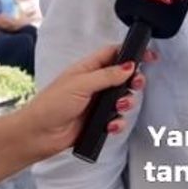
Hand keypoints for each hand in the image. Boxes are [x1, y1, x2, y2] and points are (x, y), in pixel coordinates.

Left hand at [23, 44, 157, 158]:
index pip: (113, 54)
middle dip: (133, 81)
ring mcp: (96, 104)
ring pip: (122, 100)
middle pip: (123, 77)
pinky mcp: (97, 122)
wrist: (38, 135)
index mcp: (87, 69)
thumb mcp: (80, 84)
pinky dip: (117, 123)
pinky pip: (116, 120)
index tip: (149, 56)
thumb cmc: (51, 104)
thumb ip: (107, 75)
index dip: (131, 53)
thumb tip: (129, 66)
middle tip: (136, 85)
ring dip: (126, 104)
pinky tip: (110, 126)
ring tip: (119, 107)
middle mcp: (94, 85)